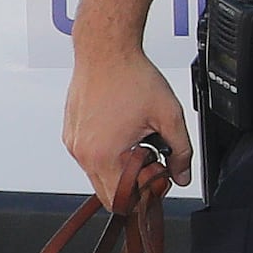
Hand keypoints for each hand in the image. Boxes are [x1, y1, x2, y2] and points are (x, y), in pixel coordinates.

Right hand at [62, 49, 189, 207]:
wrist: (106, 52)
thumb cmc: (132, 78)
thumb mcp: (169, 116)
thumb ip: (181, 152)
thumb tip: (182, 176)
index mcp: (104, 155)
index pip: (121, 200)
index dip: (145, 193)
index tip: (160, 175)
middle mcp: (82, 153)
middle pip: (108, 193)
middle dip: (133, 185)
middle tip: (152, 161)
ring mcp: (73, 144)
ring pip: (98, 176)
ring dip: (120, 168)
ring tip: (139, 141)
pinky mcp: (70, 134)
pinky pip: (90, 157)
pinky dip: (108, 155)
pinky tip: (124, 132)